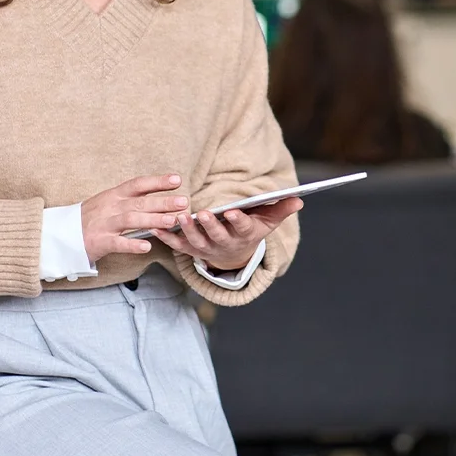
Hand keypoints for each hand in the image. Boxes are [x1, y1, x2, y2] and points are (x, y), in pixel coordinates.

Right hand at [81, 174, 189, 264]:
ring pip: (131, 219)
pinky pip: (117, 243)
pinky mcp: (99, 241)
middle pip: (139, 202)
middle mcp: (110, 207)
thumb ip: (129, 201)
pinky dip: (132, 244)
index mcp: (113, 195)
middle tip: (184, 202)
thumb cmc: (90, 218)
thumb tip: (157, 199)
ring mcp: (104, 224)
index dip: (157, 182)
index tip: (177, 180)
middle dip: (163, 202)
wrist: (61, 234)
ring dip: (153, 219)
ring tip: (172, 221)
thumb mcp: (107, 203)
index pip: (138, 184)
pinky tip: (147, 246)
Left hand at [151, 197, 302, 271]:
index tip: (232, 210)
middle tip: (201, 214)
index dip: (237, 220)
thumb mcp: (267, 222)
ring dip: (187, 230)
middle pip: (216, 236)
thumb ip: (280, 209)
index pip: (242, 228)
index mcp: (243, 236)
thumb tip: (299, 199)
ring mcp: (205, 249)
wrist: (233, 255)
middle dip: (209, 226)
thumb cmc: (250, 230)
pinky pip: (177, 246)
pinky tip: (156, 227)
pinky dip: (166, 238)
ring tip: (180, 216)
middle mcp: (223, 245)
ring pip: (195, 242)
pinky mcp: (190, 250)